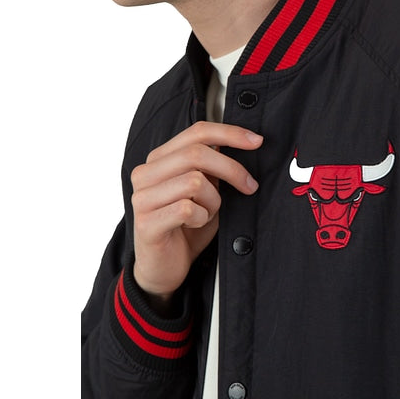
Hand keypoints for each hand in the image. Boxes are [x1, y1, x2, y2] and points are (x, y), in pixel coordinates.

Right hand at [130, 121, 262, 302]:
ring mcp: (143, 197)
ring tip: (208, 213)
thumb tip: (245, 143)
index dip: (230, 133)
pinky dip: (202, 217)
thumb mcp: (206, 190)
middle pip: (197, 153)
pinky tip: (195, 224)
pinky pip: (187, 209)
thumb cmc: (186, 225)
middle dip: (231, 168)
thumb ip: (214, 167)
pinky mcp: (146, 222)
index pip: (197, 132)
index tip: (256, 141)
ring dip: (213, 200)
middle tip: (249, 185)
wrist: (164, 268)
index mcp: (160, 159)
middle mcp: (146, 173)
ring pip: (195, 181)